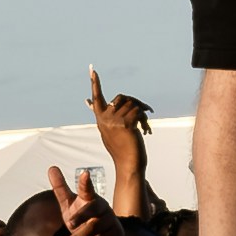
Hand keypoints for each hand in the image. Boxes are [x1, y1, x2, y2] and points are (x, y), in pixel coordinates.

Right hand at [87, 76, 150, 213]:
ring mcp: (113, 121)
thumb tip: (90, 103)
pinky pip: (138, 111)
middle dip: (135, 102)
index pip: (96, 98)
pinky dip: (145, 119)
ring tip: (145, 126)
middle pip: (122, 98)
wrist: (129, 165)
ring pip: (132, 104)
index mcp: (101, 119)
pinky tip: (146, 130)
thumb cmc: (124, 149)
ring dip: (142, 113)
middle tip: (145, 112)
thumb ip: (106, 117)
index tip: (92, 69)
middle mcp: (104, 118)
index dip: (95, 83)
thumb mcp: (112, 132)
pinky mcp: (124, 124)